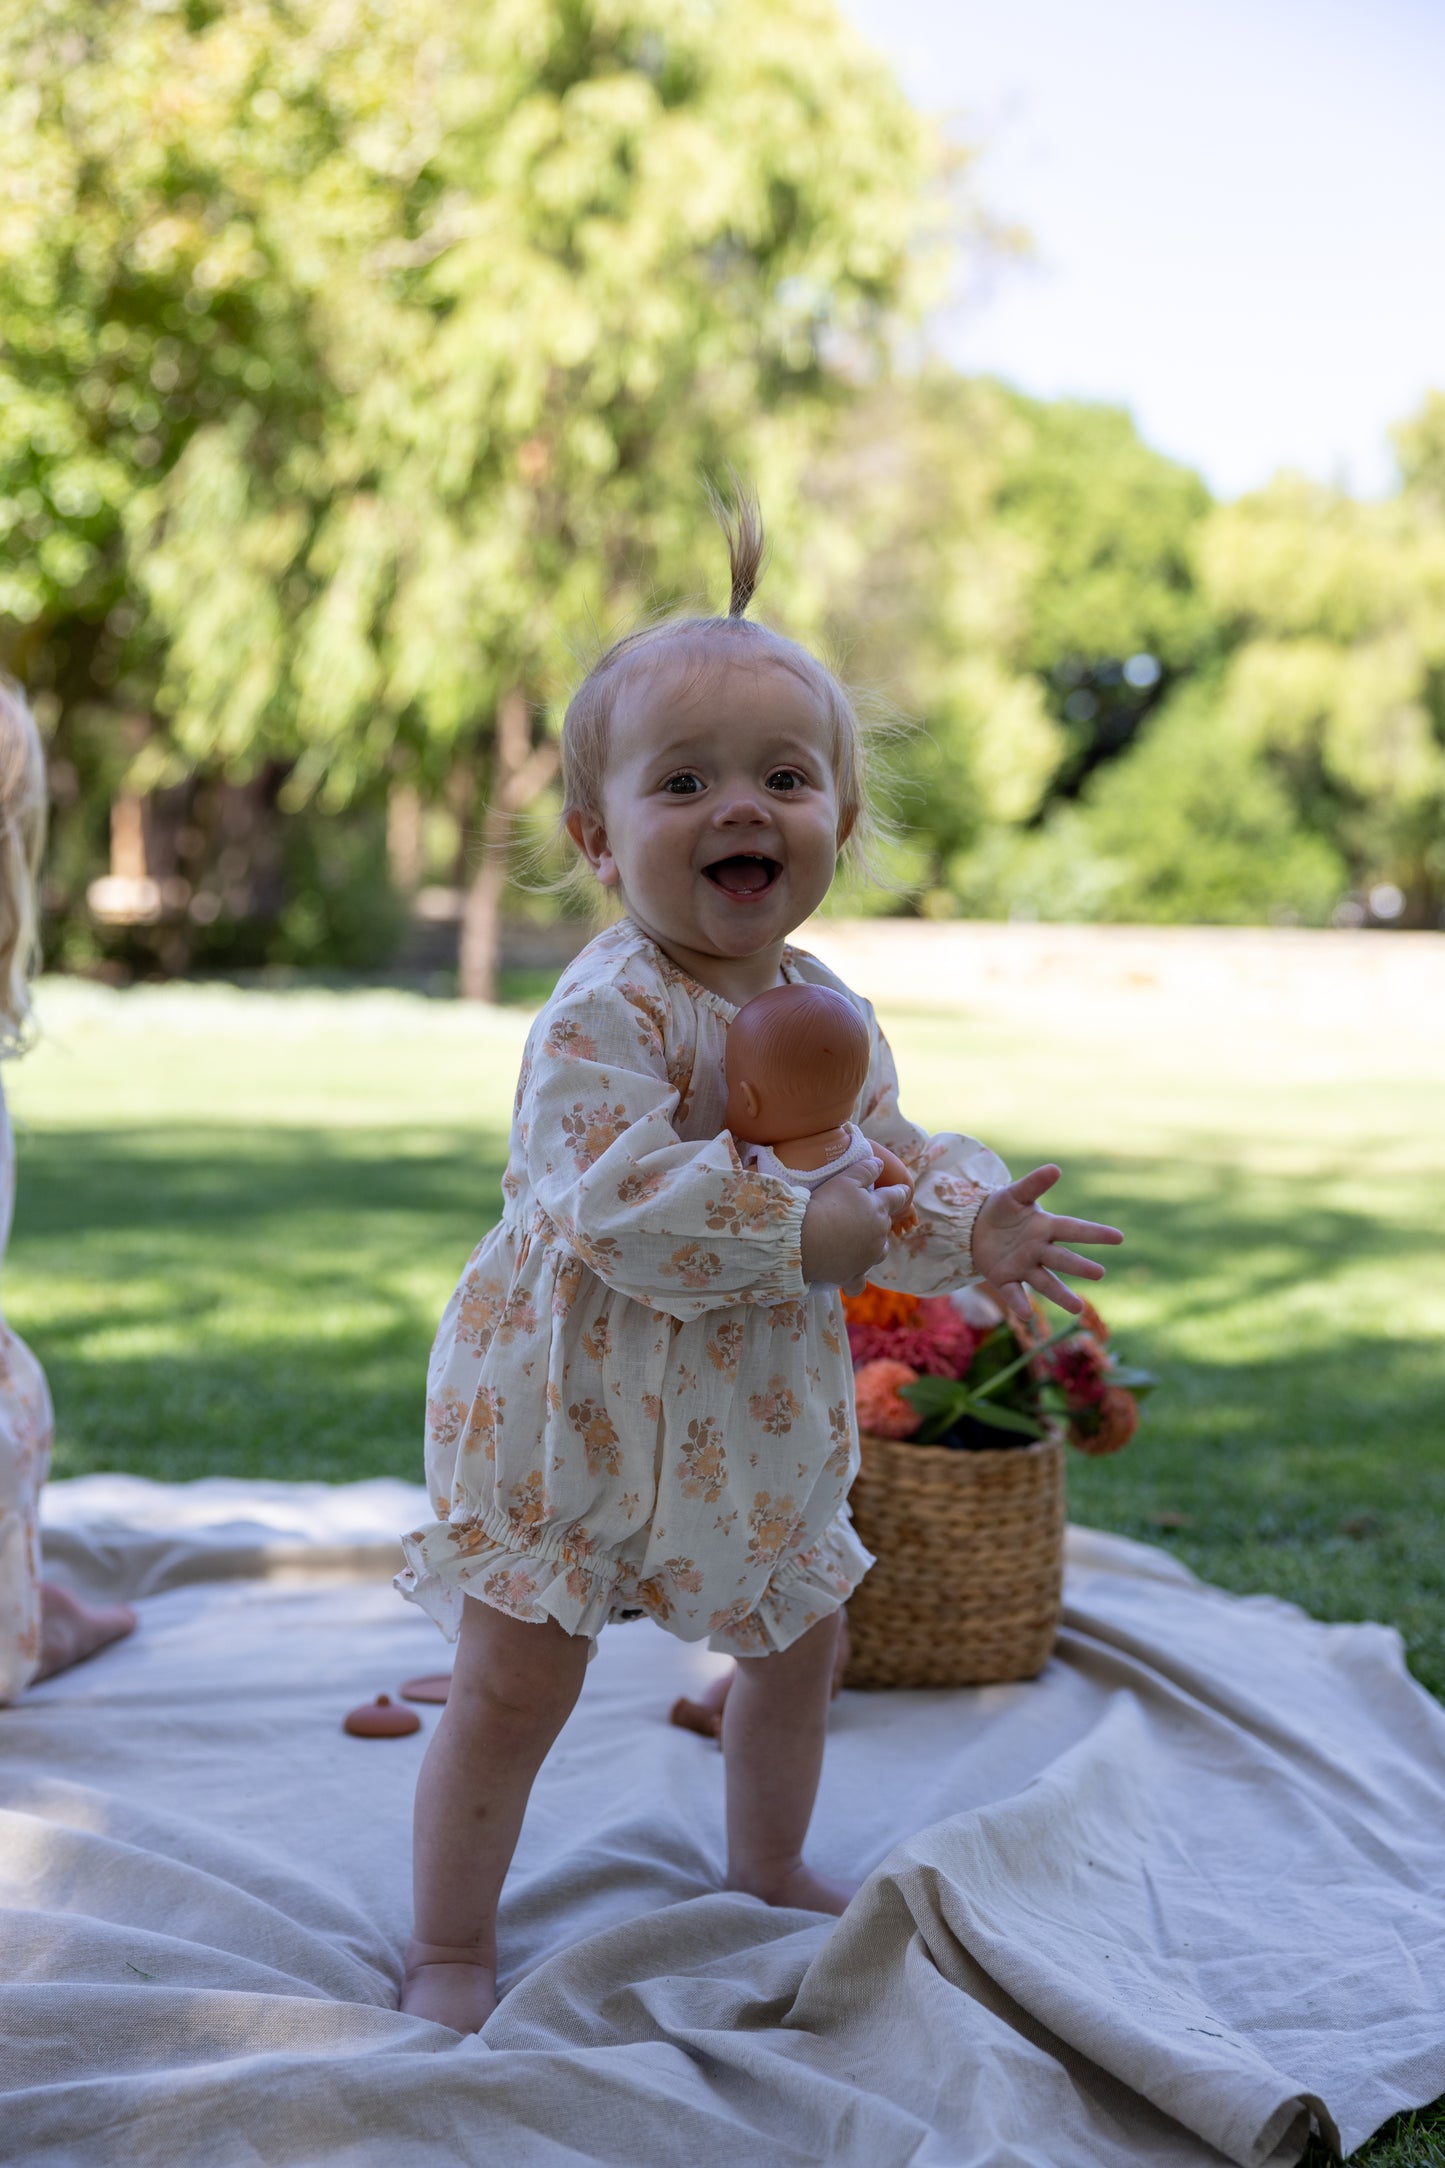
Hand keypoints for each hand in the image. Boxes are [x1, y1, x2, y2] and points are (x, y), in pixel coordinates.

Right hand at [800, 1164, 910, 1286]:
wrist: (804, 1240)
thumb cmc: (825, 1205)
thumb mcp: (845, 1179)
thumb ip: (865, 1170)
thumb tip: (880, 1164)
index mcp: (880, 1209)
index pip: (898, 1197)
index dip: (901, 1192)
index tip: (903, 1190)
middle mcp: (879, 1235)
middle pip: (886, 1227)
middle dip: (879, 1220)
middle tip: (862, 1215)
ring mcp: (867, 1258)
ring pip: (878, 1253)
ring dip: (872, 1247)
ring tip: (857, 1242)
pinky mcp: (852, 1275)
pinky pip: (858, 1283)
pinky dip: (856, 1280)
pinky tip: (850, 1277)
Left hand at [971, 1165, 1121, 1319]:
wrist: (973, 1225)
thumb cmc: (1001, 1209)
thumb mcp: (1015, 1194)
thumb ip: (1034, 1184)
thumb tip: (1055, 1168)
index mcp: (1045, 1227)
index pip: (1073, 1230)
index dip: (1095, 1233)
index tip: (1119, 1237)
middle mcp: (1039, 1250)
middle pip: (1062, 1259)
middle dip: (1079, 1266)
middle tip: (1099, 1273)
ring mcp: (1023, 1266)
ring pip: (1045, 1282)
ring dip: (1060, 1295)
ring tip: (1078, 1308)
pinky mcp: (1004, 1279)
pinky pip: (1013, 1292)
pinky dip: (1019, 1303)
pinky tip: (1026, 1314)